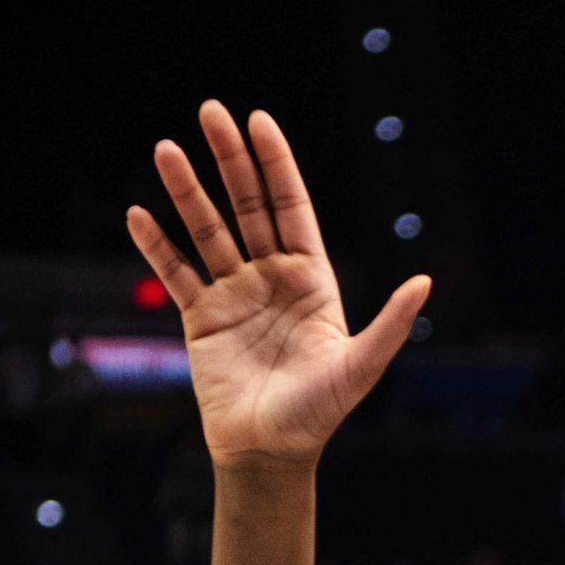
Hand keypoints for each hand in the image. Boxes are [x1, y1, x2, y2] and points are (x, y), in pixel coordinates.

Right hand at [127, 103, 429, 469]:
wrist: (271, 454)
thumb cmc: (319, 414)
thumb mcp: (360, 366)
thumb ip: (390, 323)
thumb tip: (426, 281)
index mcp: (312, 281)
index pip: (291, 209)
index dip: (275, 166)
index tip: (258, 122)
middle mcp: (272, 279)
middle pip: (247, 206)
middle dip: (230, 160)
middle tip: (210, 111)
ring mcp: (234, 294)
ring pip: (207, 231)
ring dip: (186, 191)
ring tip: (167, 149)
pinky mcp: (201, 318)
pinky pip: (176, 273)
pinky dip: (157, 246)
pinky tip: (138, 214)